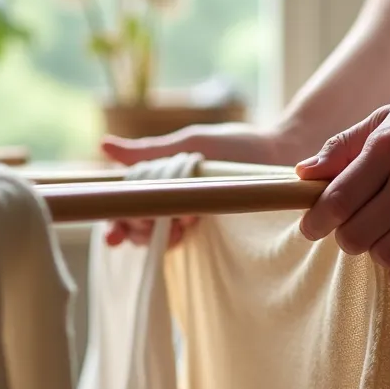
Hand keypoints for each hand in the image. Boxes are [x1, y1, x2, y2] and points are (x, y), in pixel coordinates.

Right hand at [101, 122, 305, 246]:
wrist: (285, 155)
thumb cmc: (240, 145)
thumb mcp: (192, 143)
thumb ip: (150, 152)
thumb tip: (104, 146)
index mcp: (165, 179)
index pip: (127, 203)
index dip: (115, 220)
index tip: (112, 234)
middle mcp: (174, 200)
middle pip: (135, 223)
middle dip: (135, 226)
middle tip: (150, 221)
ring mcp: (191, 218)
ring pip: (155, 236)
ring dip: (154, 233)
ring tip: (175, 221)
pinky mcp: (214, 235)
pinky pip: (181, 245)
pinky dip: (173, 239)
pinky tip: (183, 230)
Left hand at [295, 80, 389, 285]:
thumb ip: (345, 145)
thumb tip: (303, 173)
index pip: (336, 200)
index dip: (315, 221)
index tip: (311, 227)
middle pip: (355, 235)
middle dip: (345, 238)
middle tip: (351, 230)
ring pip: (386, 253)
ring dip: (375, 252)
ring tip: (381, 236)